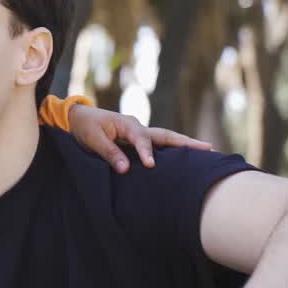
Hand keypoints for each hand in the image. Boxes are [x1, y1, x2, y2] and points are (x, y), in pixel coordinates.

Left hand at [68, 105, 211, 172]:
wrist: (79, 118)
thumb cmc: (85, 127)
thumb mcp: (93, 139)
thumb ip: (109, 152)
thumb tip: (126, 169)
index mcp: (127, 124)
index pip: (142, 139)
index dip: (147, 152)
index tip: (151, 165)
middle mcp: (138, 127)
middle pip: (165, 135)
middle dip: (185, 142)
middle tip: (208, 148)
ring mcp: (140, 133)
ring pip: (166, 139)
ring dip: (184, 145)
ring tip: (207, 152)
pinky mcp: (138, 141)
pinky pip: (159, 145)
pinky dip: (173, 150)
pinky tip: (185, 159)